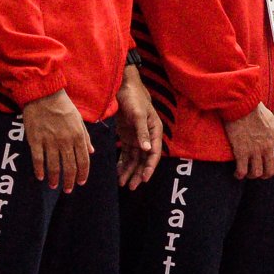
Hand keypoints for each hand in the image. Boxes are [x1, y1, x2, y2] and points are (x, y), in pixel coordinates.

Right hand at [22, 89, 91, 192]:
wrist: (44, 94)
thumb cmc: (63, 106)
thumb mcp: (79, 119)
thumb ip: (86, 137)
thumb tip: (91, 152)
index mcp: (78, 135)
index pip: (83, 160)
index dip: (83, 173)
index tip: (81, 182)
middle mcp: (65, 141)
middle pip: (69, 167)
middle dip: (70, 181)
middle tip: (68, 190)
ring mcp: (50, 141)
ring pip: (54, 166)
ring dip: (55, 179)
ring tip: (54, 186)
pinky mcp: (36, 140)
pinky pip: (38, 160)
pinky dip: (39, 170)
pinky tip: (40, 177)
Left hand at [116, 65, 161, 189]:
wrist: (123, 87)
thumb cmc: (134, 98)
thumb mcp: (139, 114)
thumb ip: (143, 132)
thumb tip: (148, 150)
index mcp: (155, 131)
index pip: (154, 153)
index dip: (150, 167)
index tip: (144, 179)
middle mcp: (147, 136)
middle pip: (145, 159)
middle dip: (138, 173)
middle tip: (131, 186)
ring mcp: (137, 137)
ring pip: (135, 159)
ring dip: (130, 170)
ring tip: (122, 183)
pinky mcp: (127, 136)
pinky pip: (126, 153)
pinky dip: (123, 162)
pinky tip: (118, 171)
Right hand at [223, 102, 273, 179]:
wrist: (241, 104)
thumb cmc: (255, 108)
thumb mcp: (271, 119)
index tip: (270, 163)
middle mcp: (268, 147)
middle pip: (271, 170)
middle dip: (265, 174)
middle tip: (258, 171)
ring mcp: (255, 150)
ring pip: (257, 173)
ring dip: (252, 175)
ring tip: (247, 172)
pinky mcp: (241, 152)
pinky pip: (242, 171)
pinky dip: (239, 174)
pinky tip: (237, 172)